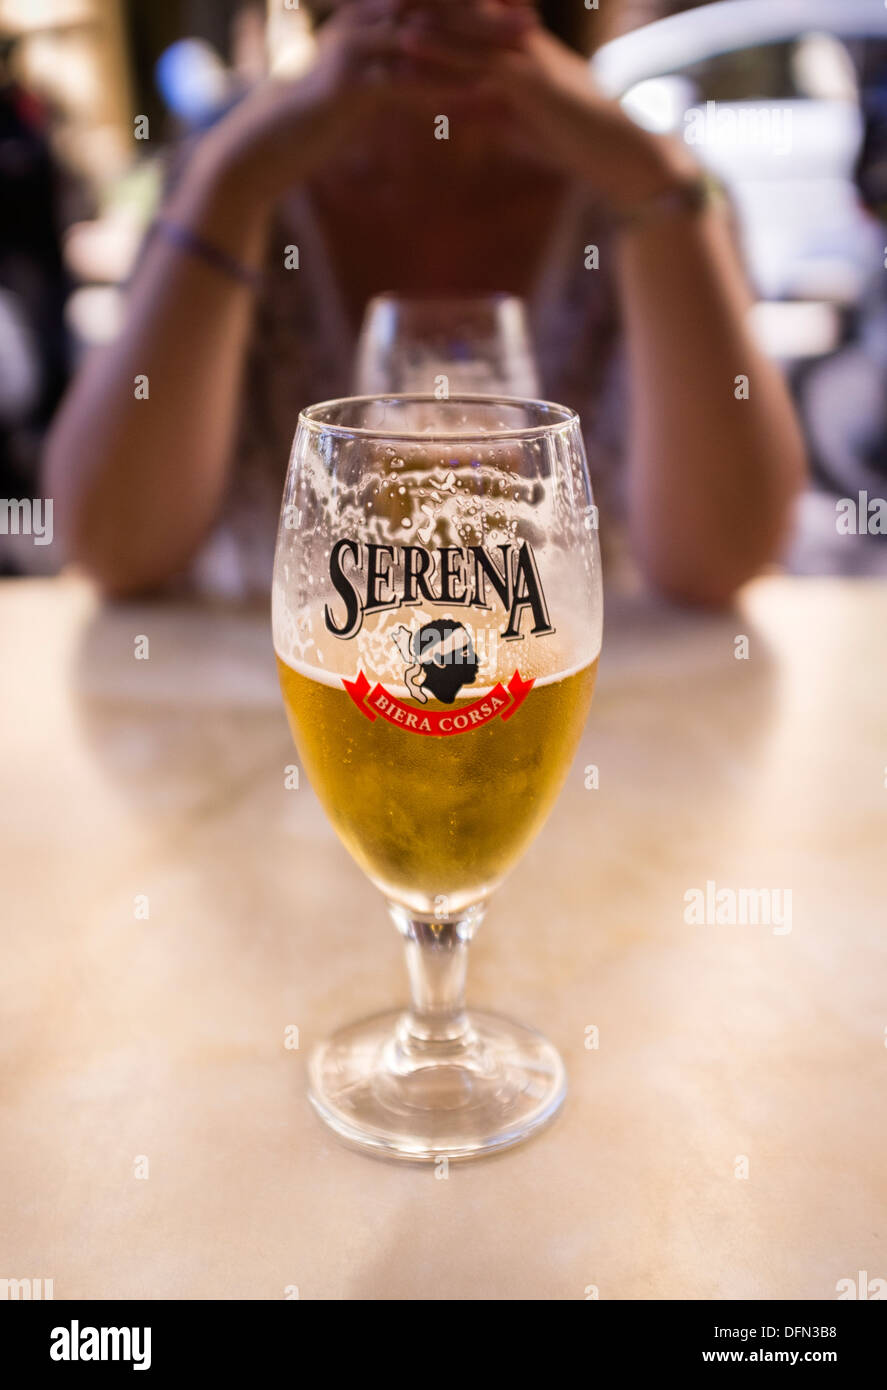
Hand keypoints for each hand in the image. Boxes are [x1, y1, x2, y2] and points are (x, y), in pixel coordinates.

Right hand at [196, 0, 526, 210]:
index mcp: (366, 17)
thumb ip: (394, 77)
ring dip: (475, 46)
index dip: (475, 4)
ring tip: (518, 55)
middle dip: (486, 15)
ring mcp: (351, 51)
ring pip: (424, 39)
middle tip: (532, 24)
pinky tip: (478, 96)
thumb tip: (424, 77)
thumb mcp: (361, 92)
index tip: (521, 12)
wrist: (263, 147)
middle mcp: (360, 21)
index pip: (430, 0)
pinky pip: (402, 83)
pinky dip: (443, 87)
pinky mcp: (345, 88)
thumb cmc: (313, 122)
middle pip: (434, 8)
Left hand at [403, 2, 699, 210]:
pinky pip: (478, 63)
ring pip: (466, 27)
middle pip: (466, 8)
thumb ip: (485, 109)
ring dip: (427, 19)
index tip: (395, 6)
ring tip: (387, 14)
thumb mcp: (519, 122)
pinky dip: (442, 56)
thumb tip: (454, 110)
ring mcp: (526, 56)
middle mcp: (520, 39)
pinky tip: (410, 54)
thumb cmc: (574, 139)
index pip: (471, 14)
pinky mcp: (530, 81)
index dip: (437, 7)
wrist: (615, 153)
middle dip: (428, 3)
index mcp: (518, 44)